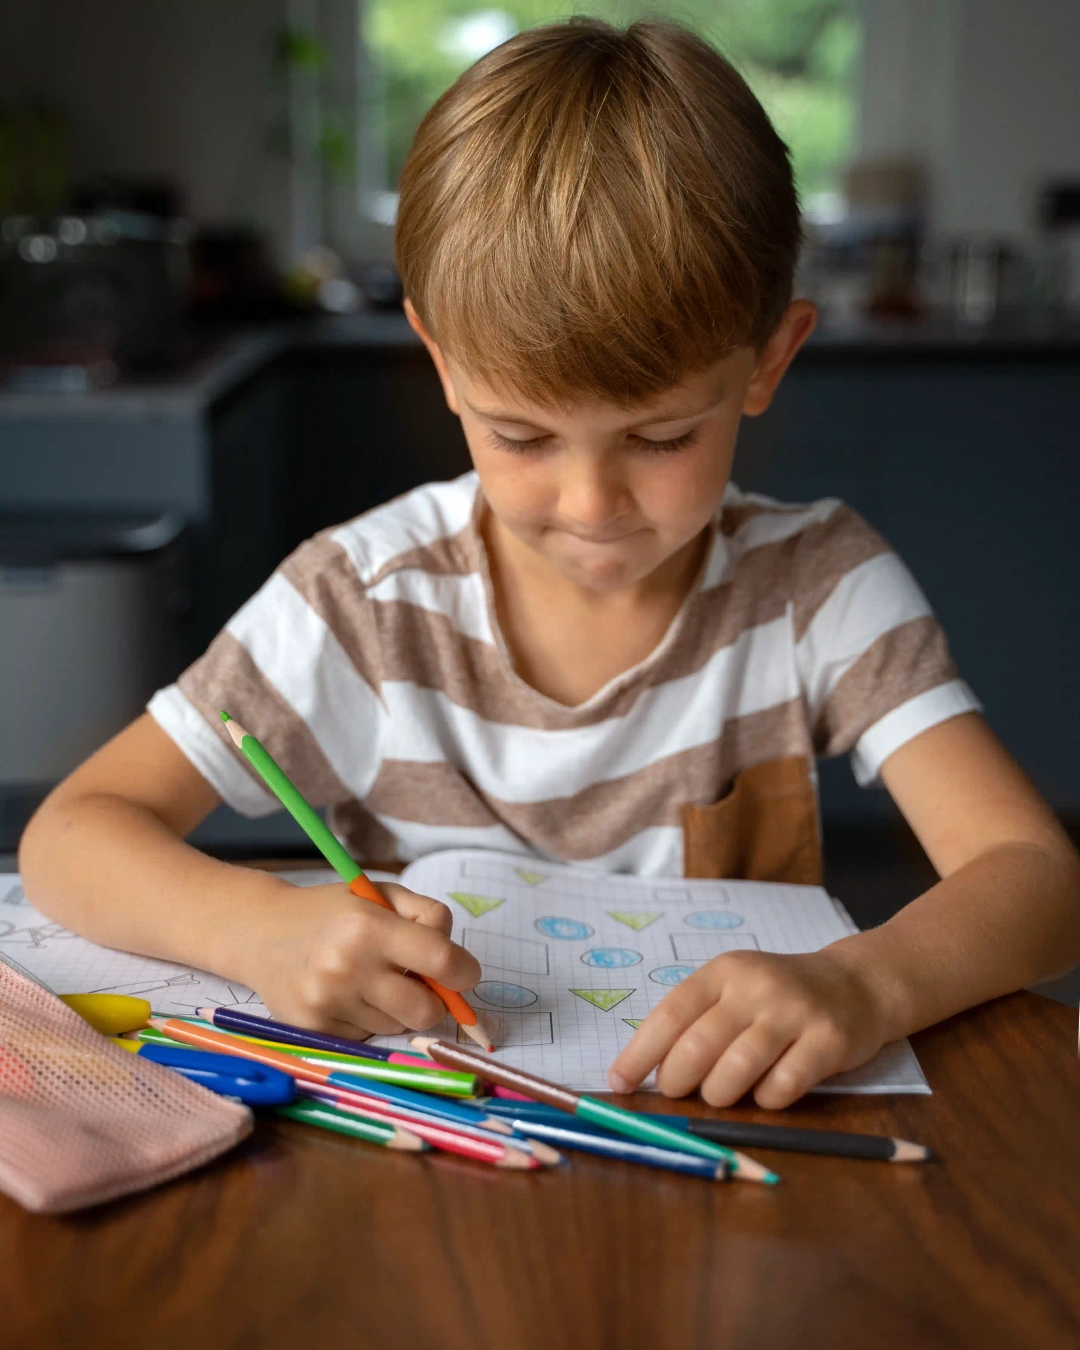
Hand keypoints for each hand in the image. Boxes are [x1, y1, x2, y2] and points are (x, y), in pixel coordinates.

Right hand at [243, 879, 480, 1038]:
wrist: (261, 932)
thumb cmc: (333, 912)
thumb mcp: (381, 894)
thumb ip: (428, 917)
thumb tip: (458, 964)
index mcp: (368, 927)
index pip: (441, 960)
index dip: (464, 971)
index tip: (464, 973)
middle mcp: (347, 968)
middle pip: (426, 1011)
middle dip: (434, 1000)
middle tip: (417, 981)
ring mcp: (328, 1003)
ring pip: (398, 1027)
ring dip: (397, 1009)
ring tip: (370, 980)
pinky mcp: (314, 1029)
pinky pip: (368, 1037)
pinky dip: (368, 1020)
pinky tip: (346, 995)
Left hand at [607, 946, 892, 1107]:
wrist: (856, 985)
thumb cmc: (780, 996)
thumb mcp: (734, 989)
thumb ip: (695, 1021)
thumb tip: (642, 1071)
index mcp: (724, 971)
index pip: (670, 1013)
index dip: (639, 1053)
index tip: (618, 1082)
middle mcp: (756, 987)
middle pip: (698, 1046)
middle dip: (677, 1081)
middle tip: (677, 1092)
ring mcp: (794, 1012)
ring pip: (736, 1071)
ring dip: (718, 1095)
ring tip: (720, 1094)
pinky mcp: (828, 1041)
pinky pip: (781, 1087)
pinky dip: (764, 1101)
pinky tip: (766, 1092)